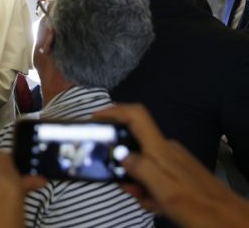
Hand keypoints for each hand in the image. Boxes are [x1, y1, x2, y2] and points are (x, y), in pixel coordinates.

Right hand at [93, 104, 248, 227]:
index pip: (136, 116)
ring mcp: (174, 159)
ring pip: (143, 162)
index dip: (114, 111)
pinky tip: (156, 203)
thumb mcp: (164, 191)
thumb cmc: (199, 207)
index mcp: (161, 149)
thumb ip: (140, 169)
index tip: (96, 118)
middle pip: (134, 143)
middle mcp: (167, 149)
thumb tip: (120, 154)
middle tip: (124, 185)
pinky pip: (154, 173)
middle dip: (123, 164)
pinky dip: (149, 187)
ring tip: (146, 200)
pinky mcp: (178, 171)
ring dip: (137, 181)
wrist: (231, 221)